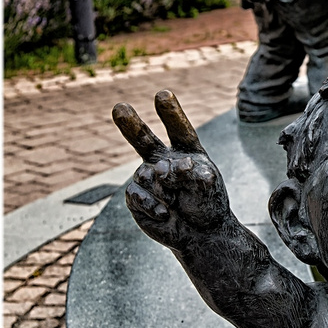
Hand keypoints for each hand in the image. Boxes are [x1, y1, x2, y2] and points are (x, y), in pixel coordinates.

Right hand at [113, 91, 230, 248]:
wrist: (200, 233)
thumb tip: (165, 167)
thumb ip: (191, 173)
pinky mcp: (136, 196)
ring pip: (145, 174)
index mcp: (185, 152)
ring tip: (175, 200)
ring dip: (162, 189)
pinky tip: (164, 213)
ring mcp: (147, 177)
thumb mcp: (208, 186)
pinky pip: (137, 194)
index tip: (162, 95)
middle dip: (130, 124)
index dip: (171, 114)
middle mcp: (163, 160)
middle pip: (144, 139)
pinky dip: (152, 204)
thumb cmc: (207, 204)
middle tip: (119, 108)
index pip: (179, 130)